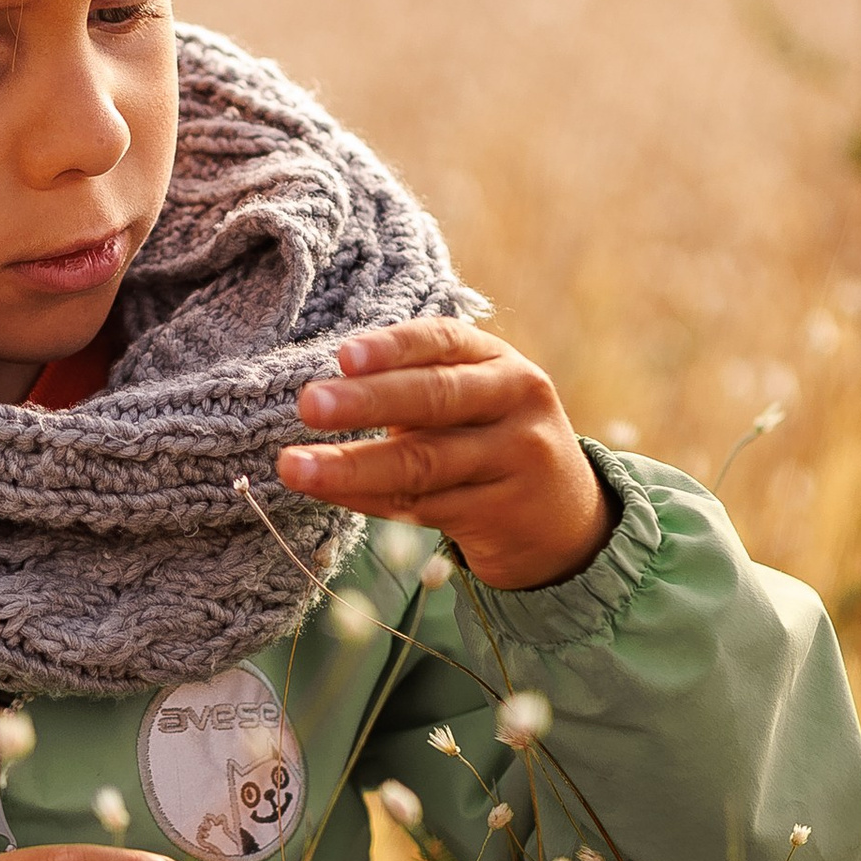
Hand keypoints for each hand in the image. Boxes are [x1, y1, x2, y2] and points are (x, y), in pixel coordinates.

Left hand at [277, 315, 611, 591]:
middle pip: (436, 398)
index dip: (394, 347)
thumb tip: (325, 390)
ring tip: (293, 466)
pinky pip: (421, 505)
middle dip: (366, 401)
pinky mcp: (501, 513)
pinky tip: (328, 492)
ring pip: (423, 462)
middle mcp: (516, 403)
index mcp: (501, 363)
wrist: (567, 519)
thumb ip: (415, 387)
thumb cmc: (491, 443)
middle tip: (309, 405)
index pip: (445, 341)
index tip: (344, 355)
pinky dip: (367, 498)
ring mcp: (514, 460)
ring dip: (351, 466)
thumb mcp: (473, 400)